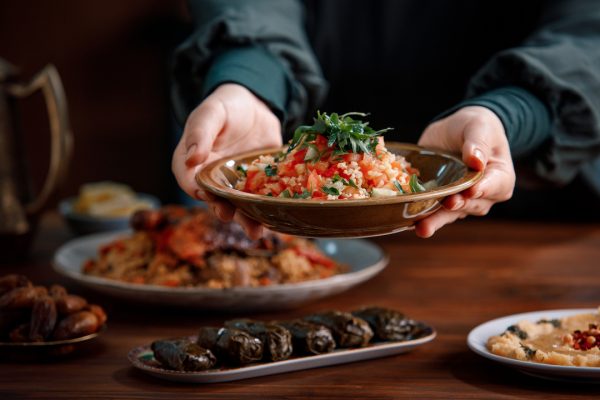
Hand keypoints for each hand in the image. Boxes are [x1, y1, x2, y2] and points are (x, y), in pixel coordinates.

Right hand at [172, 83, 282, 237]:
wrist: (255, 105)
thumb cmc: (226, 106)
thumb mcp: (211, 113)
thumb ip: (200, 133)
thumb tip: (191, 158)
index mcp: (192, 164)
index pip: (189, 181)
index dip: (196, 189)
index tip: (206, 194)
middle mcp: (213, 179)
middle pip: (214, 200)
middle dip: (222, 210)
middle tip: (229, 215)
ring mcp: (236, 185)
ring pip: (238, 206)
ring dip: (245, 220)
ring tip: (255, 232)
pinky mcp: (257, 186)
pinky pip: (260, 201)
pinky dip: (267, 211)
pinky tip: (275, 219)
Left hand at [415, 106, 514, 237]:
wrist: (457, 130)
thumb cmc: (476, 127)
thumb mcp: (479, 127)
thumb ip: (478, 143)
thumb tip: (476, 160)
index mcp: (500, 178)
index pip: (494, 186)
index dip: (483, 190)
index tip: (470, 191)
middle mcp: (483, 195)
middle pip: (470, 204)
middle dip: (457, 207)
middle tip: (447, 204)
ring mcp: (461, 201)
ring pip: (449, 214)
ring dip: (436, 221)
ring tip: (423, 228)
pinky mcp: (441, 201)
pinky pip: (432, 212)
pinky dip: (422, 217)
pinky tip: (410, 223)